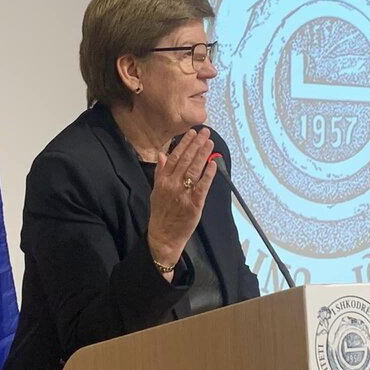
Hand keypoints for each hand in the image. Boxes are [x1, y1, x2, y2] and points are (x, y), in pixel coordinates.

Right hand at [147, 128, 216, 278]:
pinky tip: (213, 163)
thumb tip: (162, 155)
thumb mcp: (156, 192)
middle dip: (196, 144)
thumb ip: (160, 173)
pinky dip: (208, 174)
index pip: (174, 157)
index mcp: (162, 181)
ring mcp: (183, 194)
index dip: (184, 144)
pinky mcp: (194, 204)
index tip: (191, 132)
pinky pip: (202, 186)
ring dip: (203, 155)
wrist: (163, 236)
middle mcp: (172, 185)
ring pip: (194, 170)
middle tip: (205, 132)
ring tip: (210, 142)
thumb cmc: (161, 214)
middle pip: (185, 160)